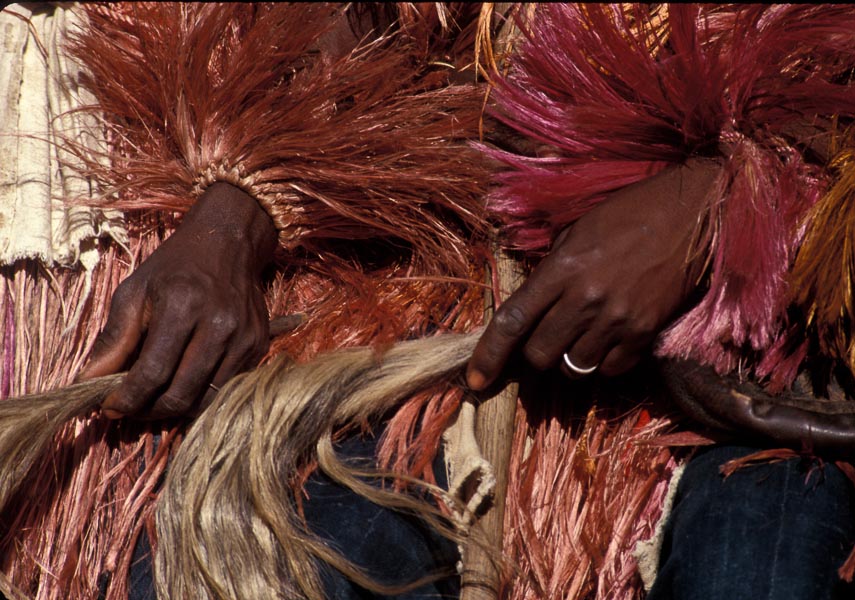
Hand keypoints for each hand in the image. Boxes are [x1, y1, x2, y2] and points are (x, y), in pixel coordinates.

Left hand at [78, 182, 277, 418]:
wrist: (229, 243)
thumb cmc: (174, 267)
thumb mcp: (135, 292)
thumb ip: (114, 339)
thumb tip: (89, 382)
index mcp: (183, 307)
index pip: (153, 373)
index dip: (127, 398)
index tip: (109, 408)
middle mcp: (219, 325)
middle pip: (180, 394)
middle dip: (148, 410)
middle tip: (131, 407)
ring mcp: (244, 338)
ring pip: (205, 399)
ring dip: (174, 408)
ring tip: (154, 398)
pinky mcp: (258, 346)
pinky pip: (226, 388)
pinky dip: (201, 395)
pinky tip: (184, 382)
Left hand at [467, 158, 720, 389]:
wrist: (694, 212)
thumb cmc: (630, 213)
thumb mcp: (578, 230)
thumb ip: (551, 269)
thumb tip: (532, 303)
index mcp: (561, 269)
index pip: (512, 321)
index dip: (488, 355)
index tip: (474, 380)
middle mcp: (584, 299)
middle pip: (539, 356)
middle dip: (536, 353)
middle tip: (548, 333)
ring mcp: (617, 319)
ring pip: (574, 368)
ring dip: (570, 358)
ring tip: (583, 331)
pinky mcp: (645, 333)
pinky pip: (610, 369)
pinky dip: (604, 362)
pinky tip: (611, 336)